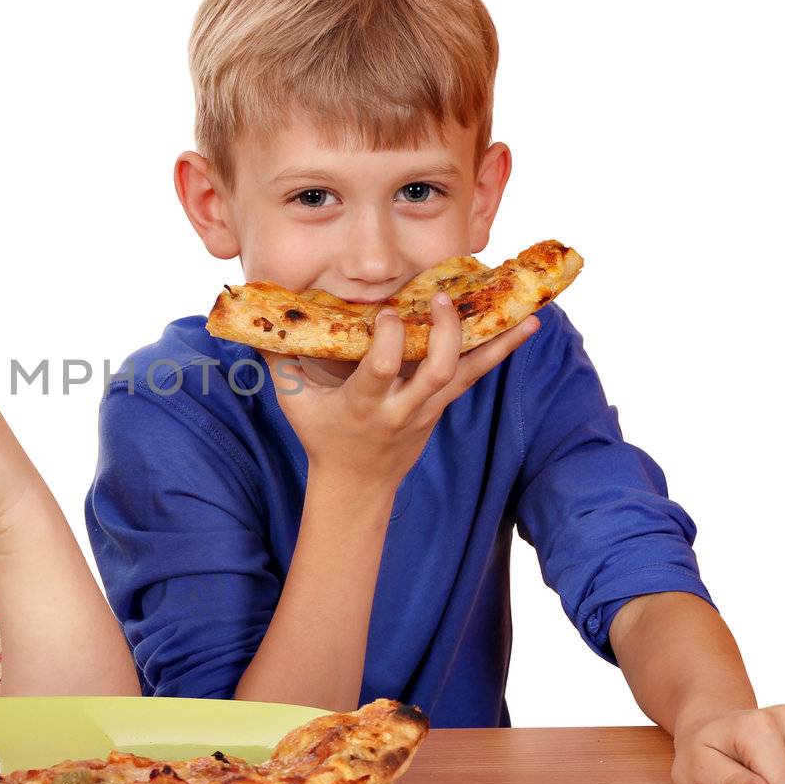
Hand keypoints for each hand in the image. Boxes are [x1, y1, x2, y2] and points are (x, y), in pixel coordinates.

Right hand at [256, 294, 539, 484]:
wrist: (357, 483)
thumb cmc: (320, 434)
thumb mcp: (292, 400)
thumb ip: (278, 356)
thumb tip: (256, 313)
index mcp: (363, 405)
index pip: (380, 372)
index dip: (387, 342)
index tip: (388, 314)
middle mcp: (401, 408)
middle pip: (434, 372)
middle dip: (444, 335)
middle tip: (444, 299)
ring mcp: (427, 408)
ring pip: (465, 374)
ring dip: (493, 342)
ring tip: (525, 310)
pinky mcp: (442, 404)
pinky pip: (476, 374)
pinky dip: (501, 348)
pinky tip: (528, 325)